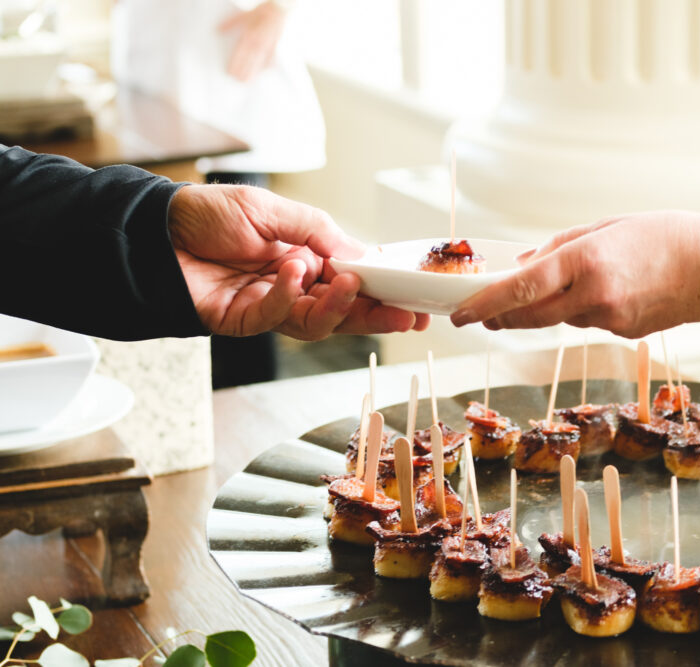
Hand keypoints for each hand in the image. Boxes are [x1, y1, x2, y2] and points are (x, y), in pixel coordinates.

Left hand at [169, 185, 429, 338]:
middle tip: (405, 316)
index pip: (353, 282)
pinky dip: (288, 295)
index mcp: (304, 260)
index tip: (414, 298)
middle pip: (343, 311)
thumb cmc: (206, 214)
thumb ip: (318, 232)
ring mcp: (268, 306)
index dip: (384, 292)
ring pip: (316, 322)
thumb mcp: (272, 210)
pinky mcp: (241, 320)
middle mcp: (292, 288)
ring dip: (336, 306)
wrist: (152, 228)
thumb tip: (361, 256)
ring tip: (345, 283)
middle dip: (376, 315)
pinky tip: (292, 272)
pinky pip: (276, 316)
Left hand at [219, 1, 285, 81]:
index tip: (230, 72)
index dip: (235, 64)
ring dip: (254, 73)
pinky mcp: (276, 46)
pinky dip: (267, 66)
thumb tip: (218, 30)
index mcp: (251, 35)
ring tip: (249, 82)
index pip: (241, 53)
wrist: (281, 8)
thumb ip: (232, 23)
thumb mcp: (246, 15)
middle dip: (244, 72)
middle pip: (250, 61)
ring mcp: (269, 46)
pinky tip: (264, 71)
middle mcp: (260, 43)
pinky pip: (271, 59)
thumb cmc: (264, 10)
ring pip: (260, 63)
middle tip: (239, 82)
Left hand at [450, 211, 699, 337]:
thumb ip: (560, 246)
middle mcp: (595, 296)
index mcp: (588, 260)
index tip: (459, 314)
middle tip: (480, 313)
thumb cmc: (668, 234)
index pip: (522, 289)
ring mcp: (610, 320)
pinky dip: (579, 310)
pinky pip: (586, 323)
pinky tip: (600, 291)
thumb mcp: (608, 225)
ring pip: (558, 320)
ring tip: (549, 287)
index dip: (485, 304)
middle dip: (500, 317)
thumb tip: (522, 264)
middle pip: (529, 317)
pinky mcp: (623, 333)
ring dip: (544, 309)